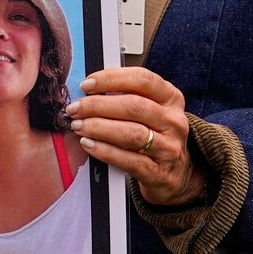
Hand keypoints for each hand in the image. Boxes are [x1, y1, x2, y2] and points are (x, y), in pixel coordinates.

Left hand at [65, 67, 205, 206]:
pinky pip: (128, 160)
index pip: (142, 80)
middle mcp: (173, 121)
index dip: (111, 79)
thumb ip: (126, 97)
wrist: (176, 174)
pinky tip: (88, 144)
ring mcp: (168, 148)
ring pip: (131, 133)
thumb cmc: (155, 135)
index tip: (87, 84)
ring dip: (98, 127)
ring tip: (78, 126)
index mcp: (171, 98)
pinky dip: (104, 151)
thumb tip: (89, 91)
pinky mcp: (158, 172)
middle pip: (134, 106)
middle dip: (98, 105)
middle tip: (76, 108)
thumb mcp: (151, 110)